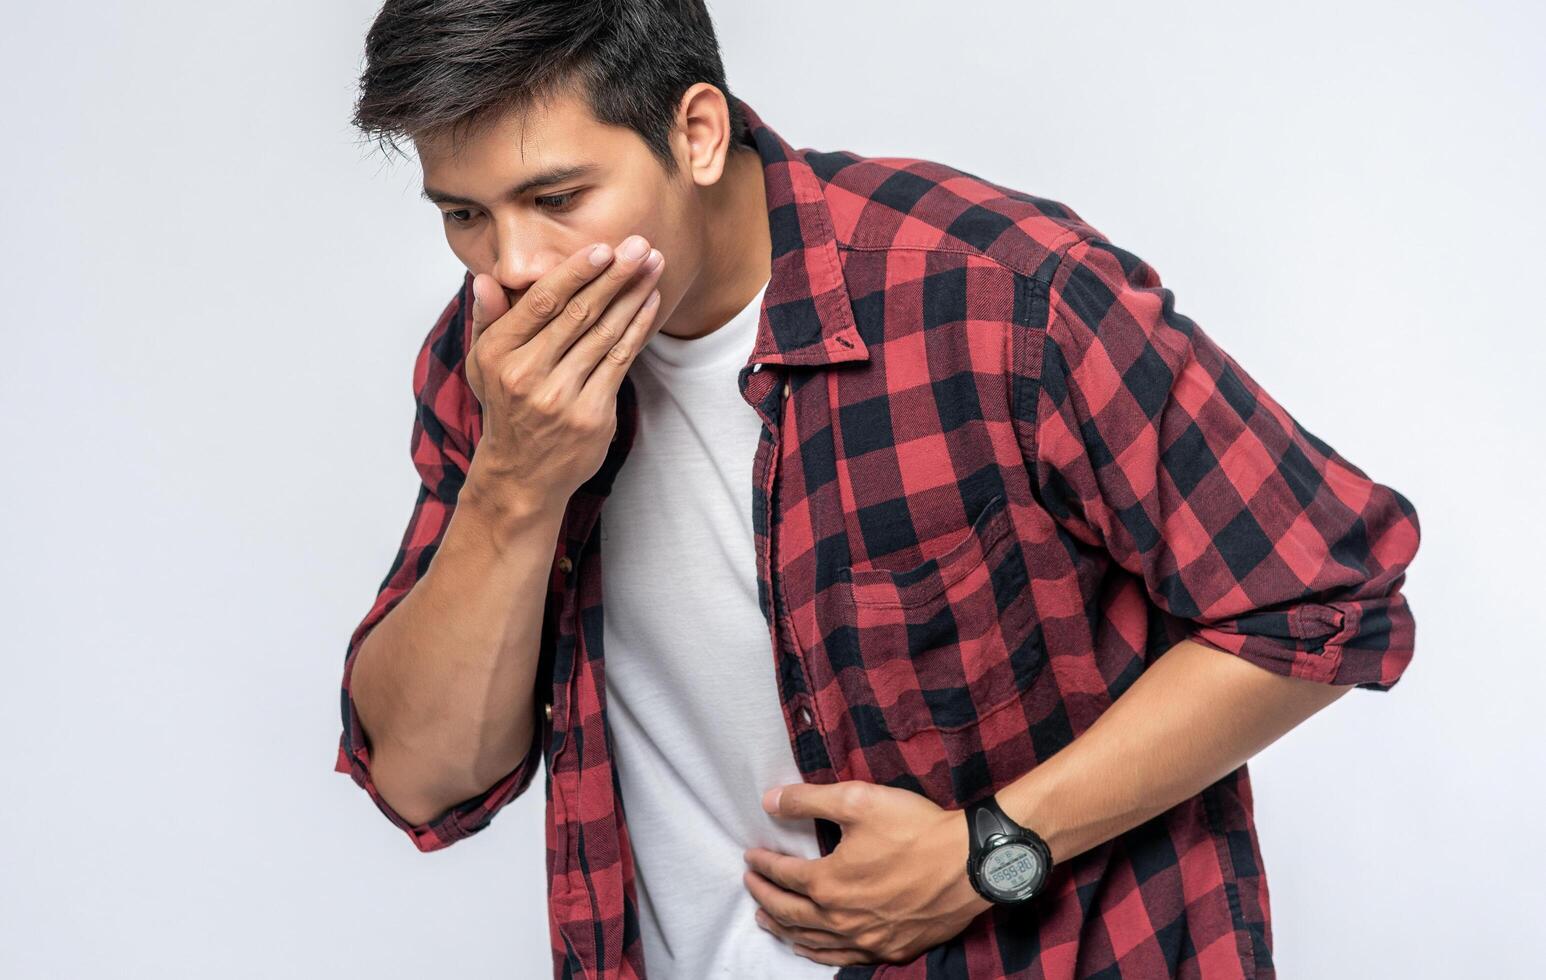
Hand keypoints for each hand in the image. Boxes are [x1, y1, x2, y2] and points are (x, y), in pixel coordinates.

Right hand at [462, 236, 665, 510]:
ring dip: (632, 296)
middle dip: (614, 276)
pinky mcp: (591, 415)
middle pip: (578, 314)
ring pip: (604, 335)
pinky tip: (650, 303)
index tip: (602, 248)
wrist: (523, 475)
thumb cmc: (507, 408)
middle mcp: (526, 375)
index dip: (575, 273)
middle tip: (640, 246)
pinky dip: (637, 329)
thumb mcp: (483, 365)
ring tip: (653, 266)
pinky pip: (620, 362)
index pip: (541, 303)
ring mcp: (560, 398)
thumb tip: (486, 279)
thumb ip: (488, 320)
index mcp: (497, 355)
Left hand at [743, 781, 993, 967]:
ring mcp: (867, 940)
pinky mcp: (891, 950)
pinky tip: (812, 948)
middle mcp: (841, 919)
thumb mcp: (858, 800)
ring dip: (784, 931)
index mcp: (829, 883)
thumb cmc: (916, 829)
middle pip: (789, 914)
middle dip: (765, 898)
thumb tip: (768, 801)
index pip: (783, 875)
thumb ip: (808, 800)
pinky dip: (818, 953)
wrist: (971, 863)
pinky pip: (843, 959)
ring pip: (811, 942)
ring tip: (766, 921)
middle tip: (751, 886)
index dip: (763, 865)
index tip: (751, 856)